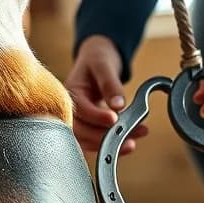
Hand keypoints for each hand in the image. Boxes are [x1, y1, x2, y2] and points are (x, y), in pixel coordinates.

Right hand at [65, 35, 148, 154]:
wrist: (96, 58)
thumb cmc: (97, 59)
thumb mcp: (103, 65)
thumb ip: (110, 84)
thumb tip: (118, 105)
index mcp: (70, 92)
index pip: (80, 109)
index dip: (96, 116)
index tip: (114, 119)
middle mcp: (71, 109)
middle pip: (81, 131)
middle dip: (104, 138)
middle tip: (128, 140)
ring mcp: (78, 119)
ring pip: (88, 140)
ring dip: (110, 144)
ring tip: (133, 143)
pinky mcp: (88, 126)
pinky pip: (96, 140)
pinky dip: (111, 143)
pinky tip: (130, 141)